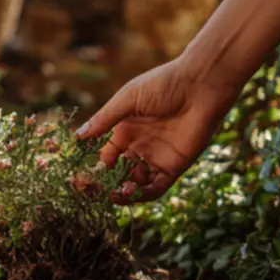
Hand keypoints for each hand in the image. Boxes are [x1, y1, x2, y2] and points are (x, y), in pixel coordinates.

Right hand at [77, 55, 238, 201]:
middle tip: (98, 191)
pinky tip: (133, 193)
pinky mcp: (175, 166)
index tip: (85, 176)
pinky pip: (158, 187)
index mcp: (126, 129)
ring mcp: (157, 157)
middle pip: (120, 172)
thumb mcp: (128, 99)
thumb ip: (105, 119)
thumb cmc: (163, 84)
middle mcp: (140, 145)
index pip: (107, 155)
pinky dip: (145, 194)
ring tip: (118, 192)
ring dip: (125, 191)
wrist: (201, 86)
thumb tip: (78, 136)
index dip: (97, 166)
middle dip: (109, 183)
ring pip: (137, 183)